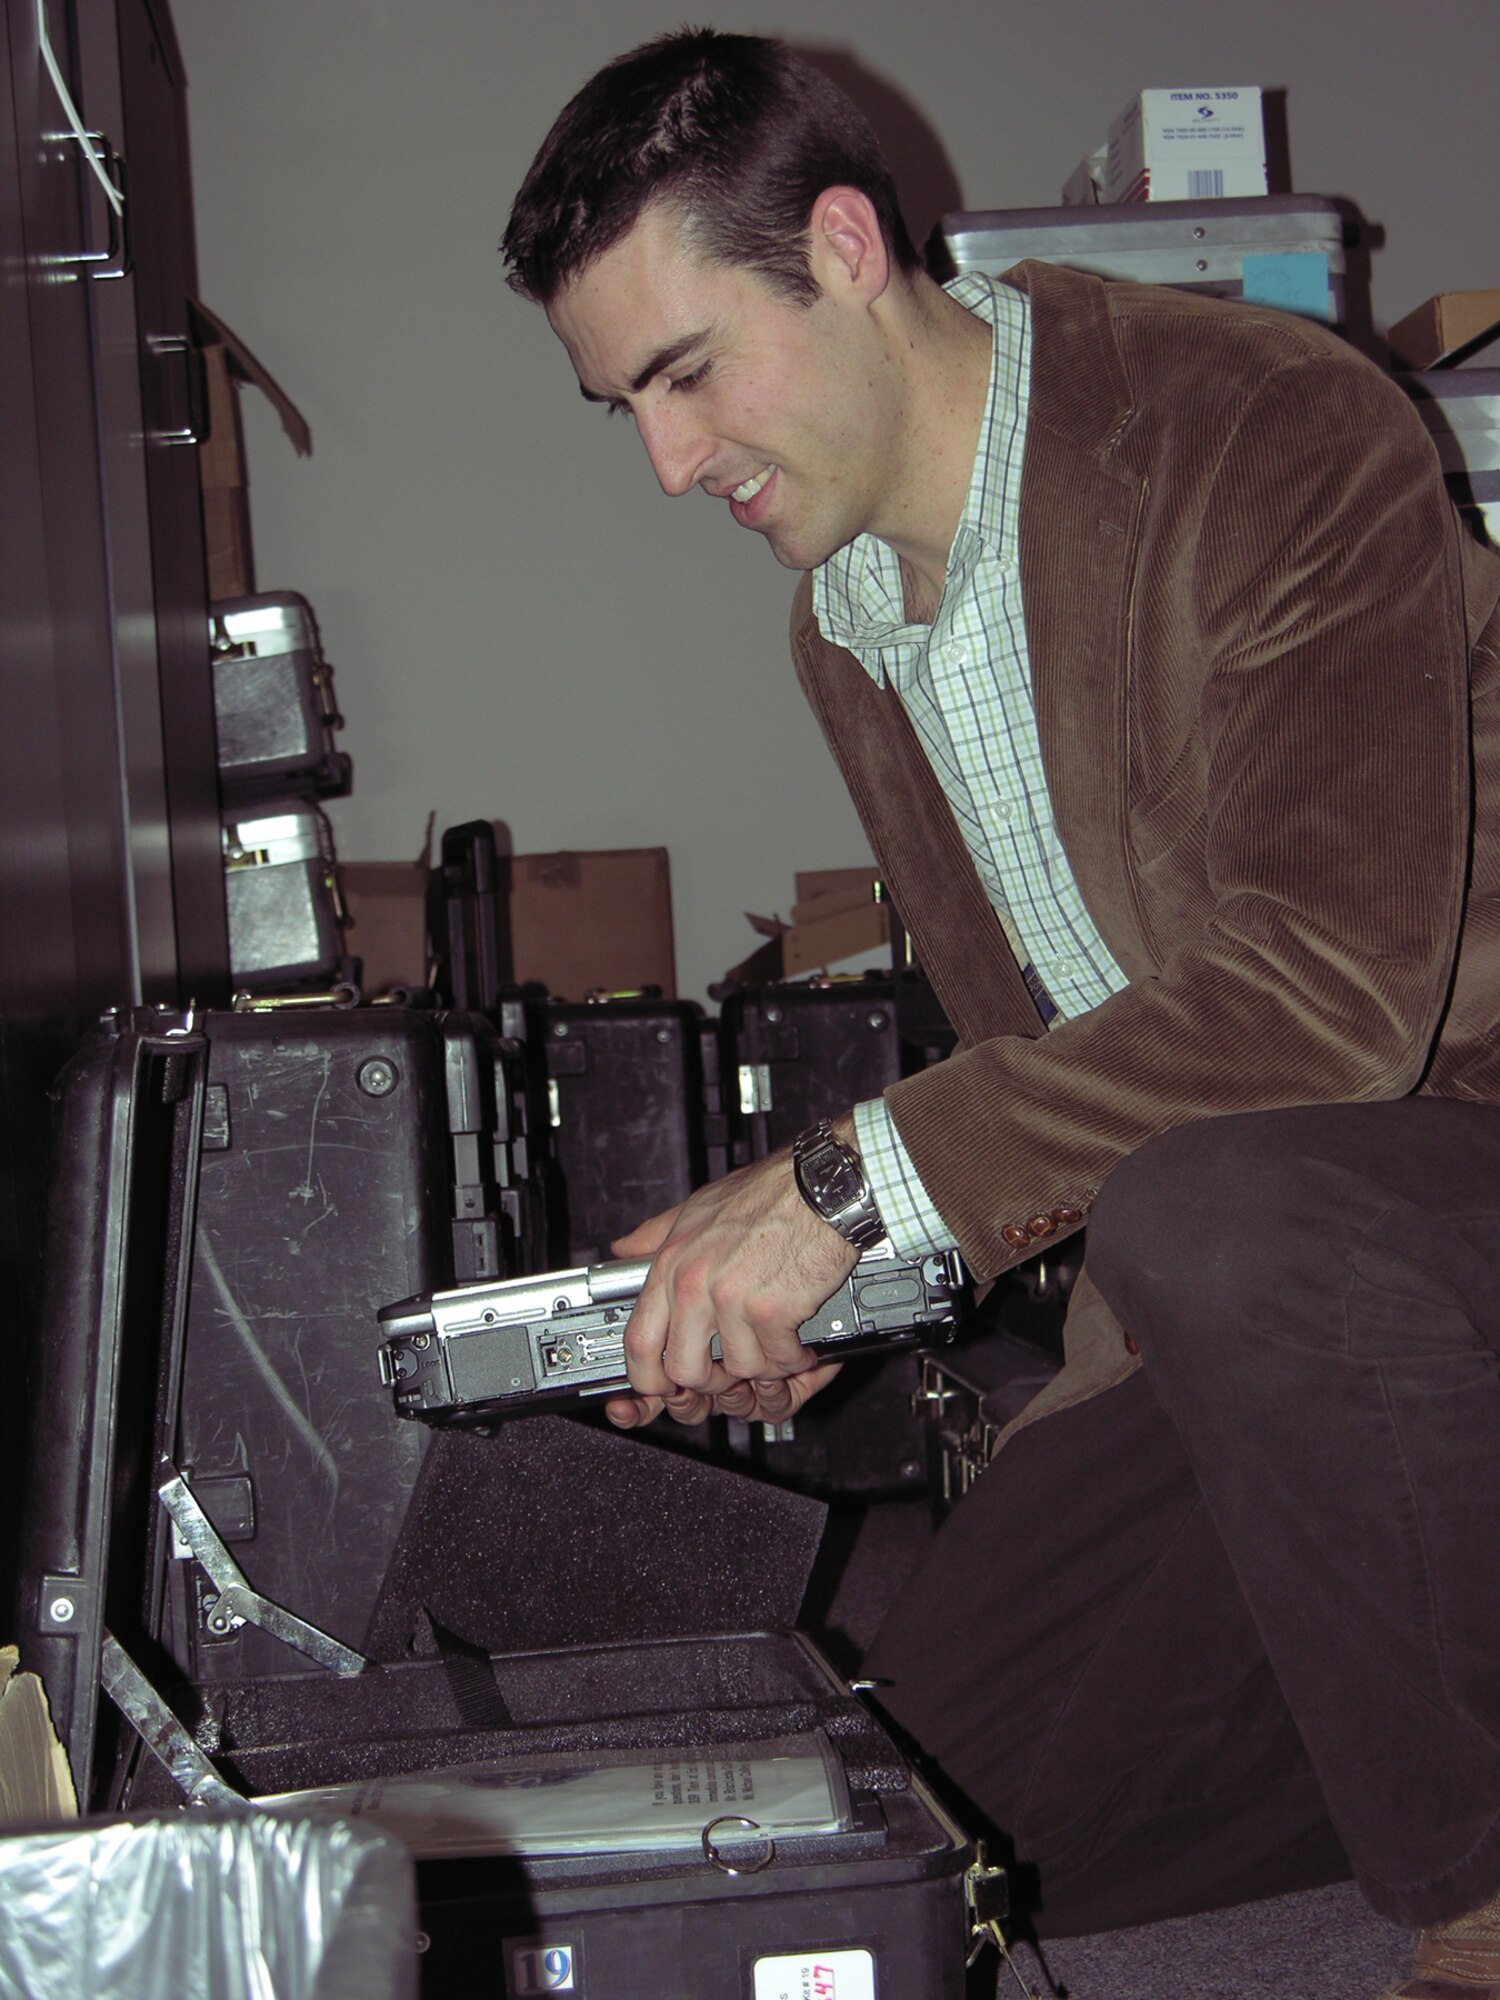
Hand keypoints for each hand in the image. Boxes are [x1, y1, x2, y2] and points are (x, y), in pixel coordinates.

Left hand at [601, 1135, 859, 1429]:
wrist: (822, 1186)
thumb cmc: (769, 1193)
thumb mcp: (697, 1207)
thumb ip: (656, 1234)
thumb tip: (623, 1249)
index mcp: (672, 1264)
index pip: (638, 1341)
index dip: (648, 1377)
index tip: (664, 1387)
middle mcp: (694, 1285)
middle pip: (685, 1370)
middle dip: (714, 1381)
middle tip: (735, 1368)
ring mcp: (732, 1300)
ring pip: (739, 1369)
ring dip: (763, 1364)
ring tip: (776, 1341)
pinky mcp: (772, 1311)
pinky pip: (779, 1360)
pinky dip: (794, 1356)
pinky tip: (800, 1337)